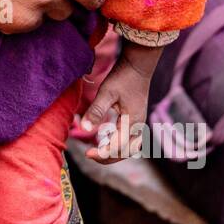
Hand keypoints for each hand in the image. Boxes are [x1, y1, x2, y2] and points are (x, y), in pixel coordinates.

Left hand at [79, 43, 160, 162]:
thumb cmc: (122, 77)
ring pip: (130, 148)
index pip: (117, 147)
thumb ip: (96, 111)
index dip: (102, 154)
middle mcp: (139, 126)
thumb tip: (83, 128)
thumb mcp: (106, 93)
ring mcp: (139, 123)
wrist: (138, 65)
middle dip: (108, 157)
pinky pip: (130, 140)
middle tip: (89, 155)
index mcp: (132, 122)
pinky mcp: (137, 119)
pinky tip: (106, 141)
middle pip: (125, 152)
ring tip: (97, 151)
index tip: (87, 153)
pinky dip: (119, 146)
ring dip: (114, 153)